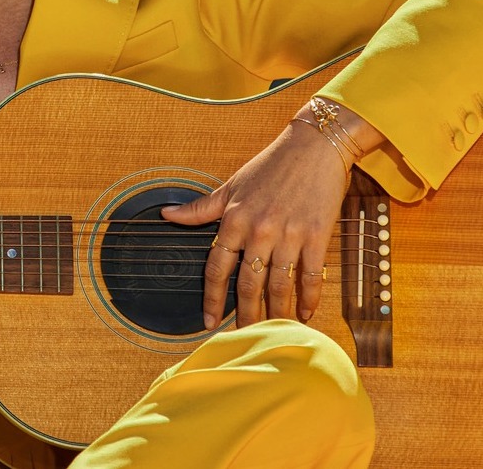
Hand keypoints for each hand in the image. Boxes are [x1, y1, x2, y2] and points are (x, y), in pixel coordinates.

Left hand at [162, 100, 382, 327]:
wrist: (315, 146)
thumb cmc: (271, 164)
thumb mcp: (231, 184)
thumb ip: (201, 208)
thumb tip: (166, 214)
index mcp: (235, 219)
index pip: (217, 267)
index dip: (212, 298)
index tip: (209, 321)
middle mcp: (259, 230)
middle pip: (248, 284)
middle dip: (245, 314)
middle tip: (244, 336)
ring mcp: (289, 234)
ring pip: (279, 285)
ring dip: (276, 312)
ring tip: (274, 331)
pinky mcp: (316, 235)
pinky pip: (310, 275)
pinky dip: (309, 298)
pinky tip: (305, 314)